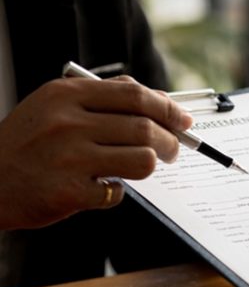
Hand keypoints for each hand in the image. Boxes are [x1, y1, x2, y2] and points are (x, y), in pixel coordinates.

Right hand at [0, 77, 192, 229]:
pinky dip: (117, 192)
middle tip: (175, 150)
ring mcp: (67, 158)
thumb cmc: (27, 144)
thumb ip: (103, 97)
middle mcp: (66, 122)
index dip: (167, 107)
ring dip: (151, 165)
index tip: (184, 120)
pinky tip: (103, 187)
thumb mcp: (54, 106)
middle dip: (171, 141)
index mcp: (65, 94)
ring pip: (142, 159)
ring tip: (144, 167)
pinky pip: (117, 192)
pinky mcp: (68, 192)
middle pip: (144, 127)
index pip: (134, 94)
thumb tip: (159, 98)